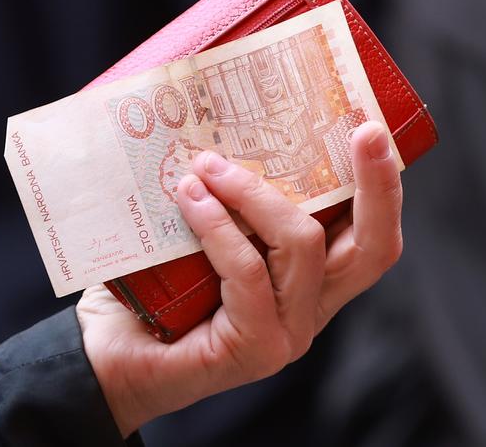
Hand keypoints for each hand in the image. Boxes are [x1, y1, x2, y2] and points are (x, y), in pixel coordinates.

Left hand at [75, 121, 403, 436]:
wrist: (100, 363)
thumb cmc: (153, 294)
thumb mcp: (209, 234)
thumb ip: (238, 200)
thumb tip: (236, 121)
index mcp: (315, 280)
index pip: (374, 234)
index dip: (385, 184)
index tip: (371, 127)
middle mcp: (313, 308)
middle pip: (374, 248)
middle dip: (377, 184)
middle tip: (363, 132)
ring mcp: (289, 333)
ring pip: (304, 245)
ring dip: (256, 193)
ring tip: (207, 164)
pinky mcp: (255, 347)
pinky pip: (248, 270)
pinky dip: (220, 227)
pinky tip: (191, 200)